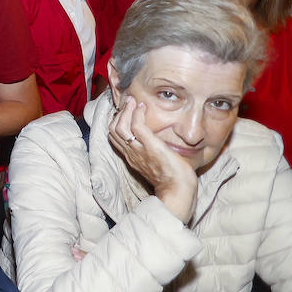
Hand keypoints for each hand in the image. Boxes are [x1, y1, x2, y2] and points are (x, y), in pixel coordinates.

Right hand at [107, 96, 197, 223]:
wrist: (178, 190)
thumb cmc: (173, 179)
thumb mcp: (158, 163)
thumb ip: (153, 152)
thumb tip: (161, 140)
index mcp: (131, 157)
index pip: (115, 137)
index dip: (117, 121)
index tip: (127, 112)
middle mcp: (131, 153)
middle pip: (112, 130)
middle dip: (119, 113)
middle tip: (130, 102)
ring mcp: (139, 150)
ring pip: (120, 127)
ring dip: (126, 110)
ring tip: (134, 102)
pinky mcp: (150, 146)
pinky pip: (137, 126)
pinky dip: (137, 113)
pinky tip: (143, 107)